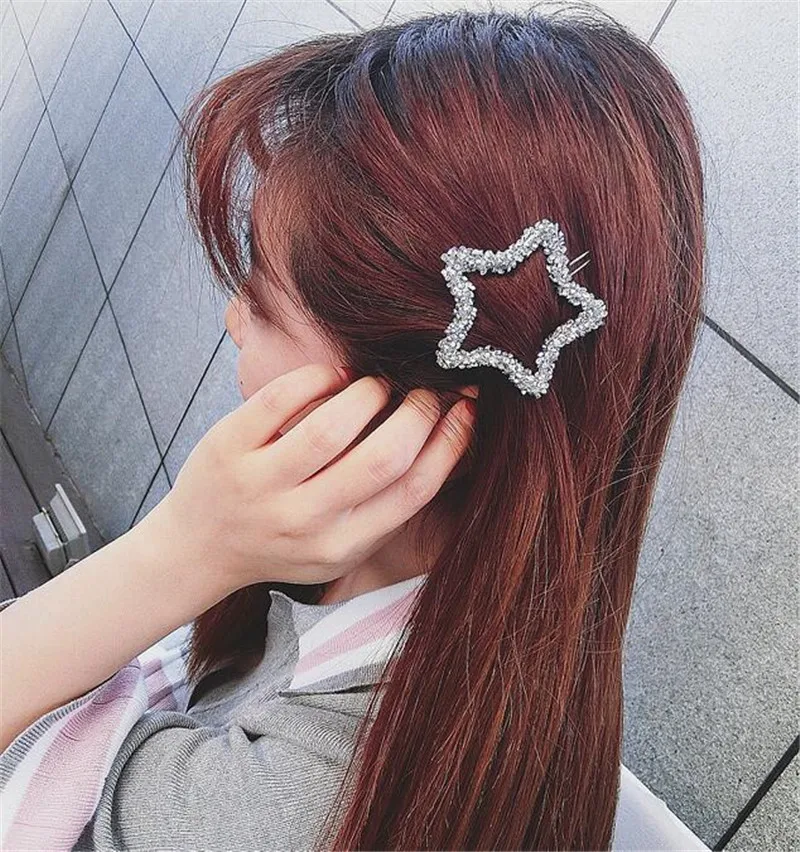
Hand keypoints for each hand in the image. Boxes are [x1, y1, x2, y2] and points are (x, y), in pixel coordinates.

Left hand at [148, 363, 477, 592]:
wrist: (200, 548)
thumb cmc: (283, 541)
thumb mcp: (340, 545)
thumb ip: (385, 505)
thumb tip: (444, 436)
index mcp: (342, 546)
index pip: (412, 491)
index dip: (450, 443)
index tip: (463, 410)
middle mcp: (303, 521)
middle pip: (382, 459)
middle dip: (417, 413)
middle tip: (422, 393)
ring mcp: (261, 485)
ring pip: (332, 425)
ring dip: (369, 392)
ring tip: (377, 386)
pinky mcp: (229, 447)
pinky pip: (282, 398)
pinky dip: (319, 377)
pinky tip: (335, 377)